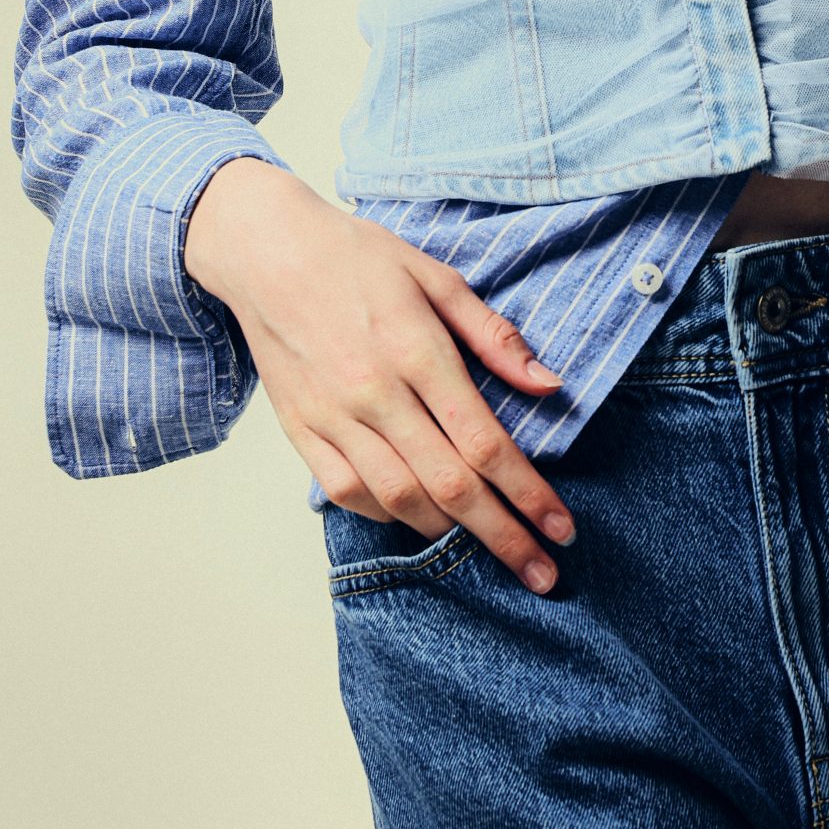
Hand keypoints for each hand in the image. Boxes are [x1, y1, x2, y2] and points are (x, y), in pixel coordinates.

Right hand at [185, 159, 576, 592]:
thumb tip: (547, 385)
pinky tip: (420, 518)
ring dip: (449, 534)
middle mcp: (374, 393)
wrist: (266, 252)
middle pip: (449, 486)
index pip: (484, 442)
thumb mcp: (436, 276)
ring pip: (399, 499)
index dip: (529, 493)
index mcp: (416, 351)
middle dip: (503, 536)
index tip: (562, 529)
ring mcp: (333, 417)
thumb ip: (494, 336)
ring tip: (489, 549)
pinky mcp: (301, 430)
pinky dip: (388, 515)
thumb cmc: (357, 257)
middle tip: (542, 575)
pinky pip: (347, 493)